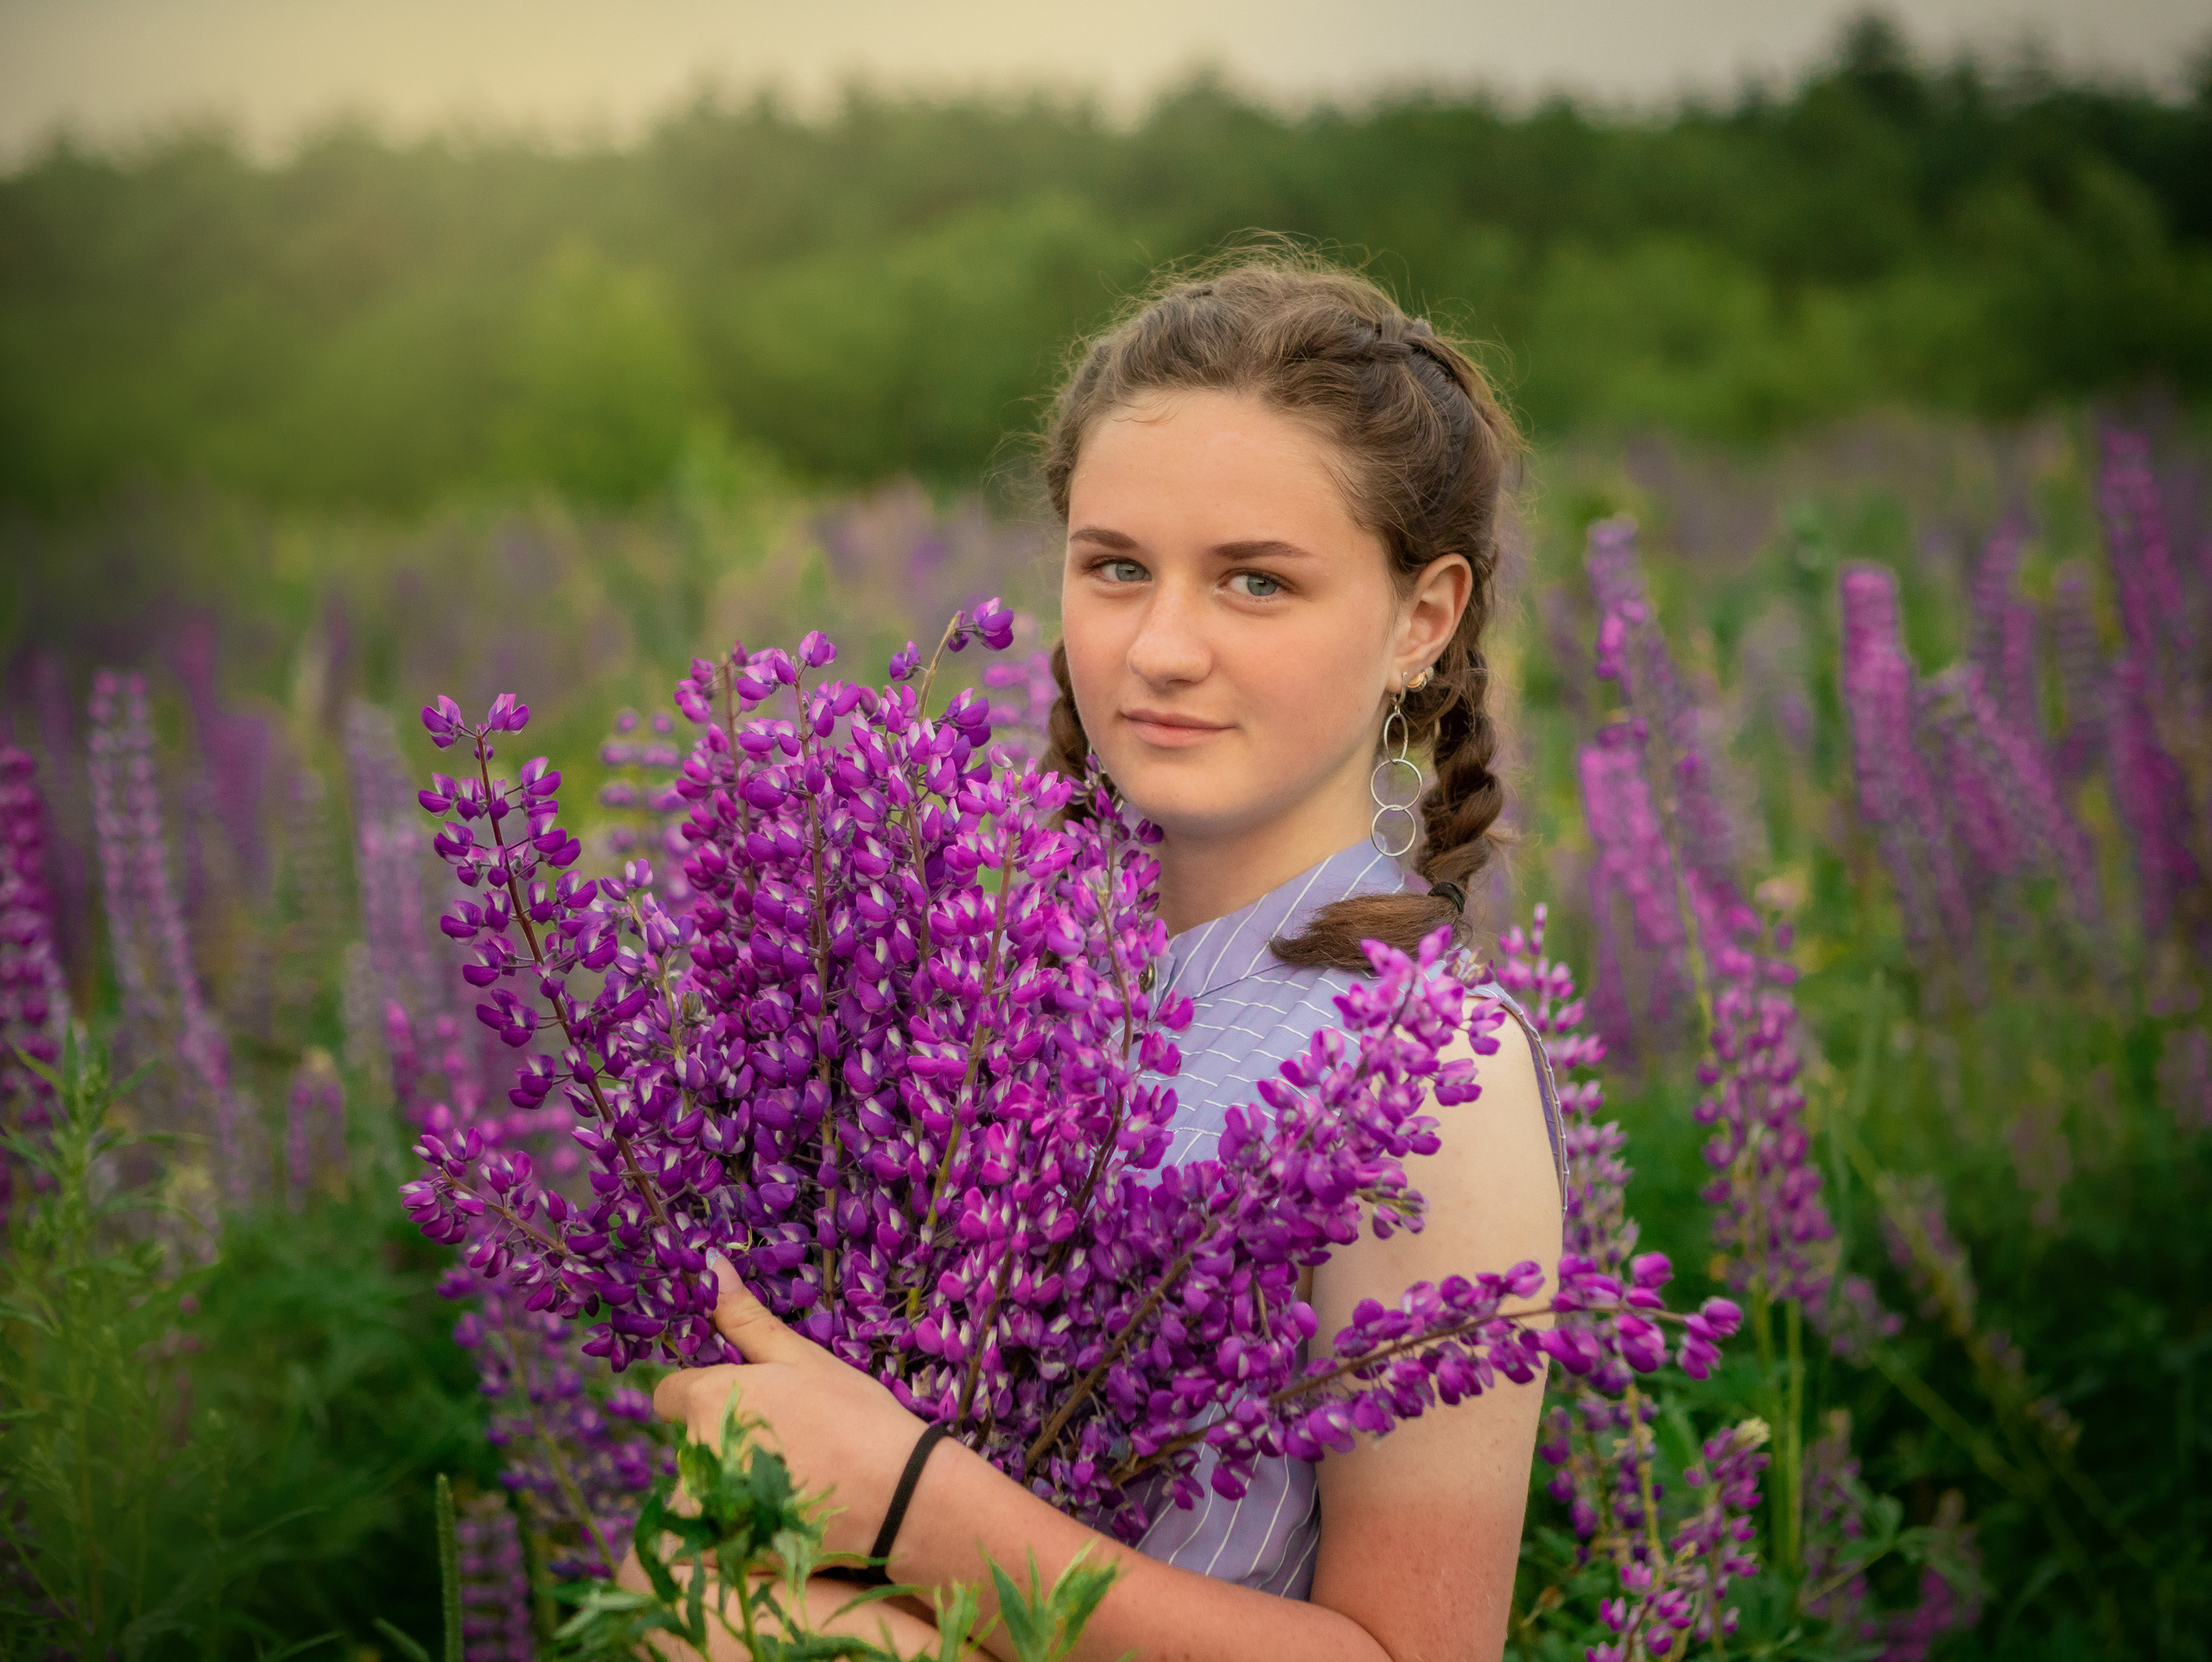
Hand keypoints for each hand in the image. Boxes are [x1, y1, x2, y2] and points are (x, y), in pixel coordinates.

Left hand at [651, 1254, 929, 1556]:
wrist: (899, 1495)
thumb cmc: (853, 1414)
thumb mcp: (801, 1358)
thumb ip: (745, 1319)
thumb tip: (707, 1264)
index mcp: (707, 1399)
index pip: (670, 1394)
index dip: (703, 1393)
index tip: (747, 1400)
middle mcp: (696, 1453)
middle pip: (692, 1442)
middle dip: (725, 1439)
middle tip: (787, 1440)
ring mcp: (711, 1507)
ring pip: (706, 1489)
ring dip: (734, 1485)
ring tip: (794, 1480)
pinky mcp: (728, 1548)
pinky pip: (721, 1531)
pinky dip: (747, 1525)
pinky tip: (791, 1513)